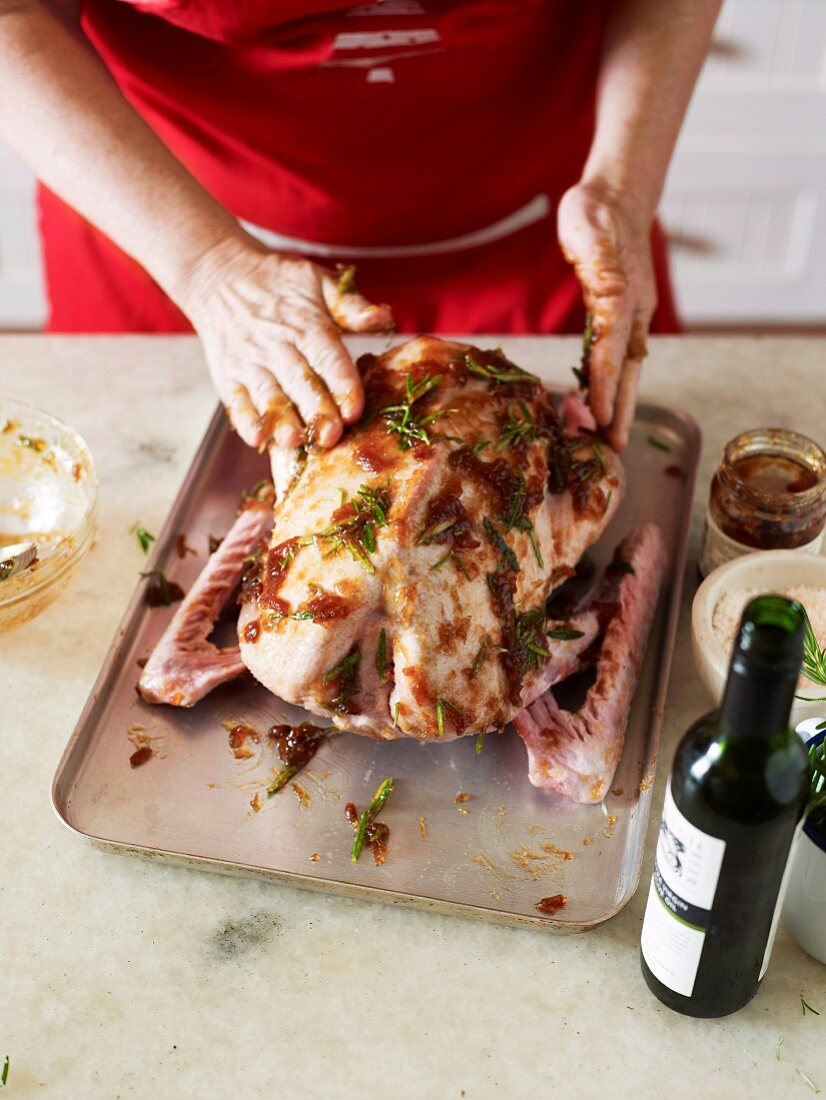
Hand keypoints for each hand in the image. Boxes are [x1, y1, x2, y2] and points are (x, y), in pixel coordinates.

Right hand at [181, 236, 392, 451]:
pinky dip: (246, 422)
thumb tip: (384, 316)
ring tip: (294, 441)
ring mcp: (249, 363)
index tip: (354, 410)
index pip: (327, 358)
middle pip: (300, 382)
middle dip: (316, 410)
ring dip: (281, 420)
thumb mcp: (318, 281)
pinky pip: (236, 402)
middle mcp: (277, 346)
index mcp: (306, 325)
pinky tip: (258, 440)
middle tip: (331, 436)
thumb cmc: (279, 283)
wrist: (220, 274)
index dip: (342, 384)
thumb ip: (351, 304)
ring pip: (268, 395)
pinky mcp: (227, 376)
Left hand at [557, 180, 655, 450]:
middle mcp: (632, 311)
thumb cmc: (597, 212)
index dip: (605, 385)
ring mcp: (632, 314)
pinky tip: (604, 401)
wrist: (616, 197)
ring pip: (626, 367)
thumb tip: (611, 294)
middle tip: (613, 446)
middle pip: (628, 370)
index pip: (613, 349)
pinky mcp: (623, 314)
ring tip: (610, 436)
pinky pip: (620, 355)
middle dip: (621, 409)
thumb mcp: (591, 230)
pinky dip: (614, 382)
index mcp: (622, 296)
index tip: (599, 417)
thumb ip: (600, 262)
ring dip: (619, 402)